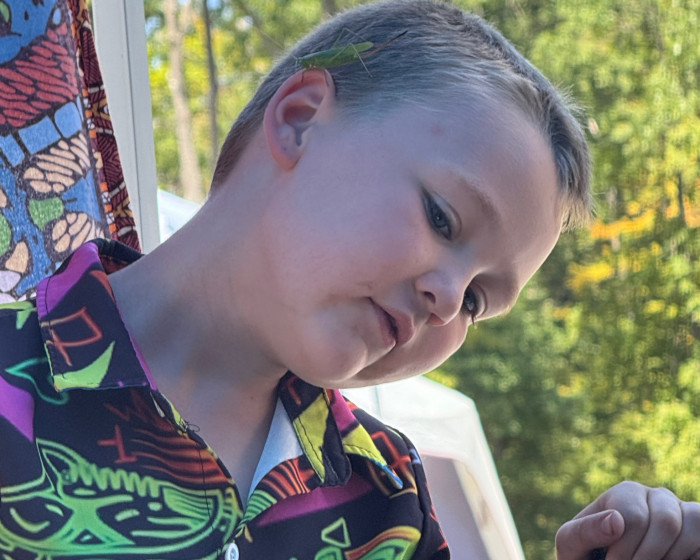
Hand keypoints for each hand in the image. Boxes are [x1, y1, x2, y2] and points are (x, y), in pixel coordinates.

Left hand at [555, 481, 699, 559]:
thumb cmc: (586, 555)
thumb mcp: (573, 545)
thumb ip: (584, 531)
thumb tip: (616, 520)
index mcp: (626, 493)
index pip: (634, 517)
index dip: (623, 550)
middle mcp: (658, 497)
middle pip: (666, 522)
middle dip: (647, 556)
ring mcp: (684, 513)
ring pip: (692, 527)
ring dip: (669, 558)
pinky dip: (690, 556)